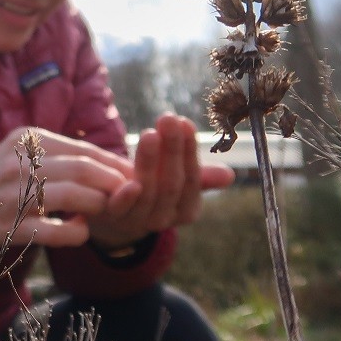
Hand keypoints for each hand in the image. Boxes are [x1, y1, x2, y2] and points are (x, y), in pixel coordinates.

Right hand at [0, 126, 133, 247]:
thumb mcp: (18, 153)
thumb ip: (56, 155)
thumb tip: (106, 162)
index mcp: (24, 140)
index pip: (81, 150)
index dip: (113, 164)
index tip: (134, 175)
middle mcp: (17, 163)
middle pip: (81, 170)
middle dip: (113, 183)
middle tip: (131, 195)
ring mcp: (11, 195)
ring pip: (70, 196)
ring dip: (97, 205)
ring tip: (106, 211)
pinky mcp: (7, 226)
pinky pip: (53, 230)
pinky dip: (75, 232)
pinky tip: (81, 231)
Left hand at [87, 113, 233, 248]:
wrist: (112, 218)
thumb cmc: (150, 190)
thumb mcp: (173, 181)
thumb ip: (199, 177)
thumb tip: (229, 175)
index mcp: (186, 210)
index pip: (192, 179)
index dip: (189, 151)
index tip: (185, 122)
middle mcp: (165, 218)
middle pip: (172, 183)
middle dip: (172, 150)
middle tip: (169, 119)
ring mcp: (138, 221)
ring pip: (148, 191)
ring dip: (149, 162)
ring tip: (150, 134)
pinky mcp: (112, 218)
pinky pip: (121, 209)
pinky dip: (126, 196)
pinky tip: (131, 180)